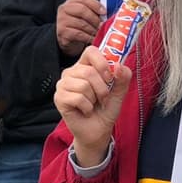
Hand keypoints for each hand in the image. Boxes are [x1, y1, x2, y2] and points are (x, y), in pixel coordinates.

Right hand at [54, 46, 131, 165]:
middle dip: (102, 88)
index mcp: (85, 66)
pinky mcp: (59, 98)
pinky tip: (85, 111)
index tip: (110, 77)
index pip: (90, 51)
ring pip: (84, 85)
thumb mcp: (119, 93)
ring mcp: (63, 85)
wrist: (98, 131)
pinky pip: (78, 98)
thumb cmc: (105, 109)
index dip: (102, 62)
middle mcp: (71, 72)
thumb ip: (123, 78)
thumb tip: (120, 66)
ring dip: (94, 99)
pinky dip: (87, 107)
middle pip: (89, 71)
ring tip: (93, 104)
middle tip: (103, 98)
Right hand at [56, 0, 105, 57]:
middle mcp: (65, 9)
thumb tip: (106, 14)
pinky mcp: (62, 32)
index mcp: (72, 1)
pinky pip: (79, 34)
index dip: (96, 5)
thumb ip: (93, 11)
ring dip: (93, 30)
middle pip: (82, 10)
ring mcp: (62, 20)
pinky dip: (88, 37)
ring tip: (99, 33)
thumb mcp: (85, 15)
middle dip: (95, 19)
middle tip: (102, 25)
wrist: (68, 39)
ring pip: (81, 24)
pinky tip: (93, 39)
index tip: (104, 12)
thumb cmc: (79, 25)